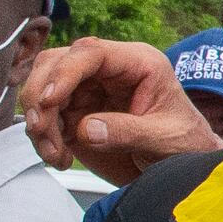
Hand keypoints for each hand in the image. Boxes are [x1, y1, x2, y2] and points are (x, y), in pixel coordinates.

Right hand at [18, 39, 220, 184]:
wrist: (180, 169)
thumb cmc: (183, 144)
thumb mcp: (165, 138)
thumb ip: (128, 132)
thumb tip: (85, 129)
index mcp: (138, 63)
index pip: (91, 52)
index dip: (65, 72)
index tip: (51, 101)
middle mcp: (108, 71)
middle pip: (56, 64)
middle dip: (42, 98)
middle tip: (44, 132)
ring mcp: (88, 90)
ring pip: (42, 89)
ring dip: (39, 121)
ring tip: (56, 154)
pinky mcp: (75, 112)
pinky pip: (44, 115)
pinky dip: (41, 136)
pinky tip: (59, 157)